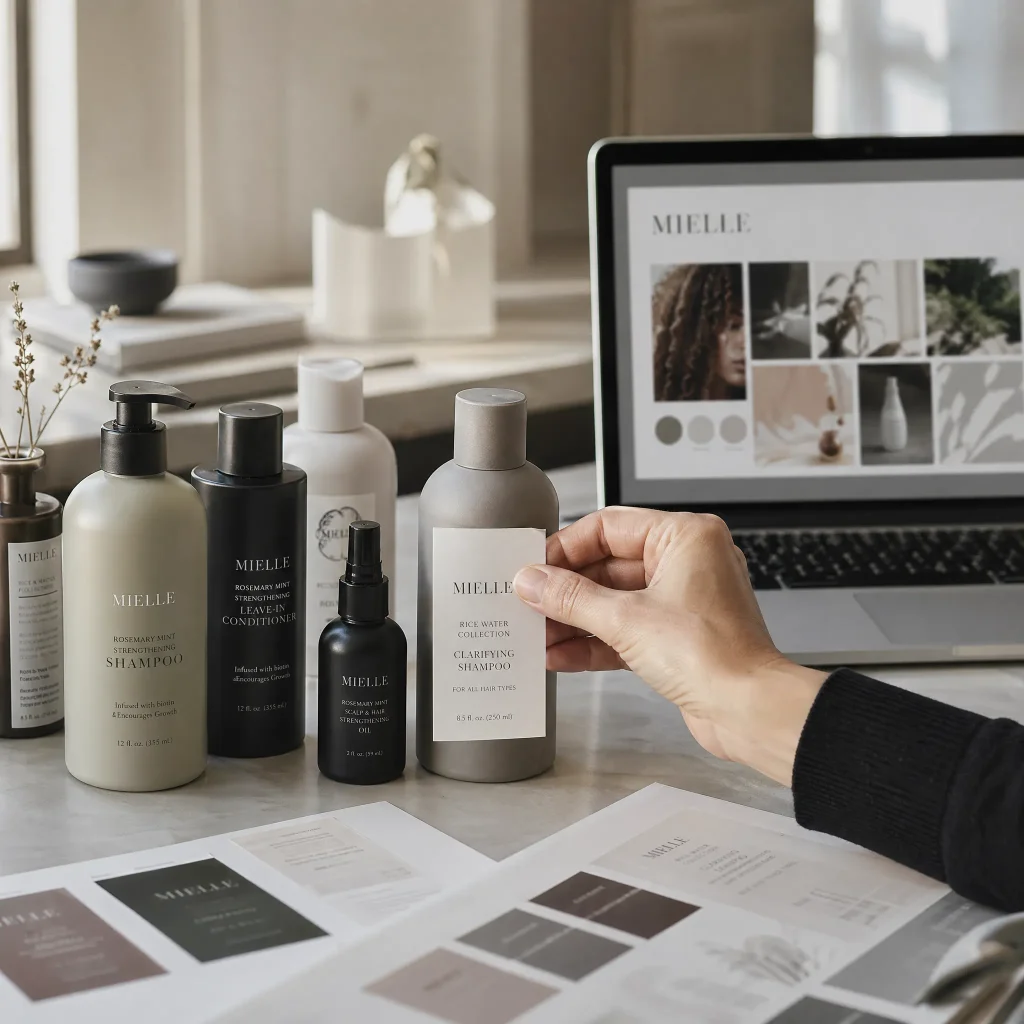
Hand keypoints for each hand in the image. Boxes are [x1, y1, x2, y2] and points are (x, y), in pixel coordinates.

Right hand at [512, 507, 825, 785]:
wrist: (750, 711)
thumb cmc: (716, 656)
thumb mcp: (626, 619)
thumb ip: (571, 598)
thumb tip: (533, 580)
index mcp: (685, 537)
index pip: (609, 527)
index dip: (565, 548)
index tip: (534, 567)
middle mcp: (687, 562)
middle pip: (608, 565)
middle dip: (566, 591)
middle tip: (529, 603)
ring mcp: (683, 600)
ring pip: (614, 600)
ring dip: (574, 619)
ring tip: (538, 634)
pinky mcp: (677, 636)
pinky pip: (626, 629)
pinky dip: (594, 641)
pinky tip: (561, 654)